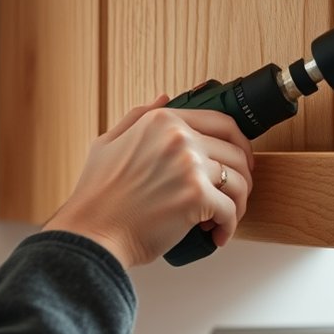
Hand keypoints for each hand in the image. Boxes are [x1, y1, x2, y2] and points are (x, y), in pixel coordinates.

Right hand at [43, 95, 254, 267]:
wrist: (91, 235)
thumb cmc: (96, 197)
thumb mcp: (108, 143)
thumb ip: (137, 117)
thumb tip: (164, 98)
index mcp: (162, 121)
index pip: (222, 122)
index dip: (239, 144)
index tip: (239, 162)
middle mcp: (180, 137)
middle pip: (236, 153)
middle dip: (242, 178)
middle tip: (234, 196)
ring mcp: (190, 165)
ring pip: (239, 181)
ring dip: (238, 204)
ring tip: (223, 219)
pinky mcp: (196, 196)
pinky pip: (231, 210)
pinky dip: (228, 227)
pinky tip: (216, 236)